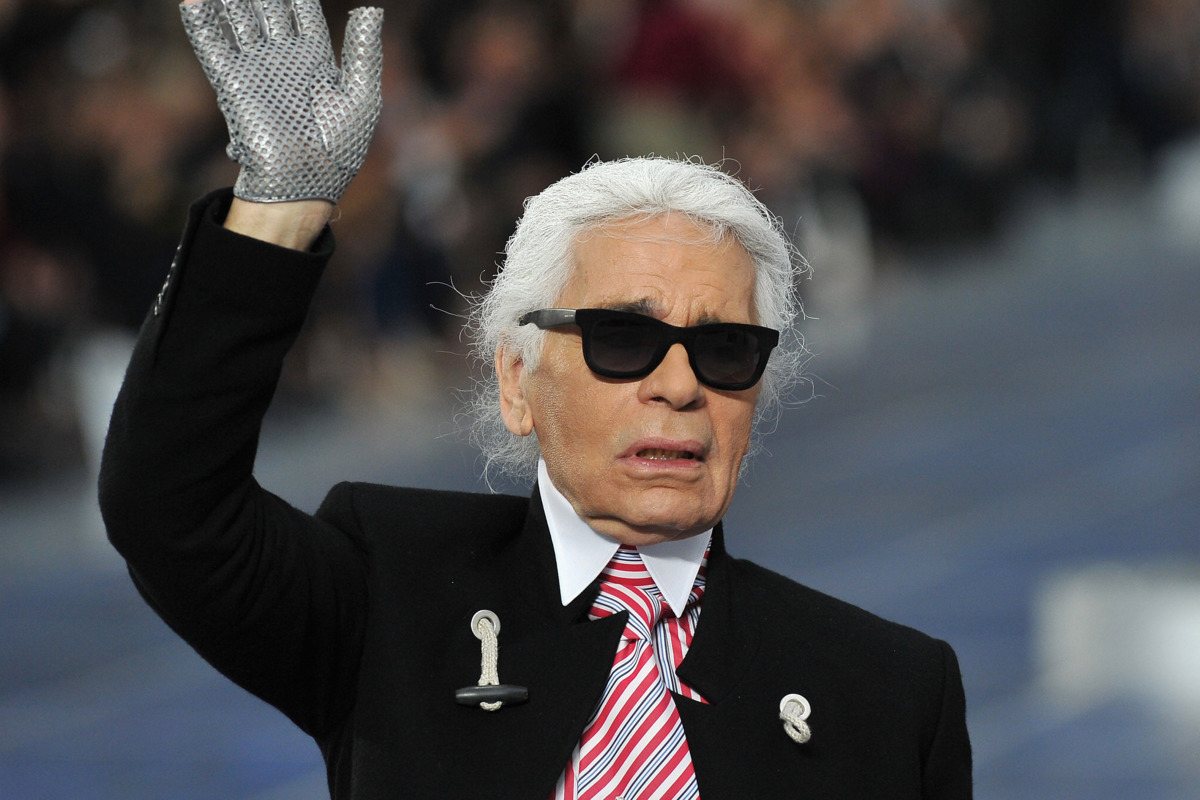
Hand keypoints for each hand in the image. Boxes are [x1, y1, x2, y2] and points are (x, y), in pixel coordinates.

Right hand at [182, 0, 383, 203]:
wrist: (304, 181)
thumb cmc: (340, 145)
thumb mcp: (361, 95)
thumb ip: (364, 50)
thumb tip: (372, 7)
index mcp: (315, 59)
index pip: (302, 10)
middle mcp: (283, 58)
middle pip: (266, 8)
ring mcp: (256, 68)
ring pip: (239, 18)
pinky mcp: (232, 82)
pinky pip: (213, 44)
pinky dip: (202, 21)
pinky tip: (193, 0)